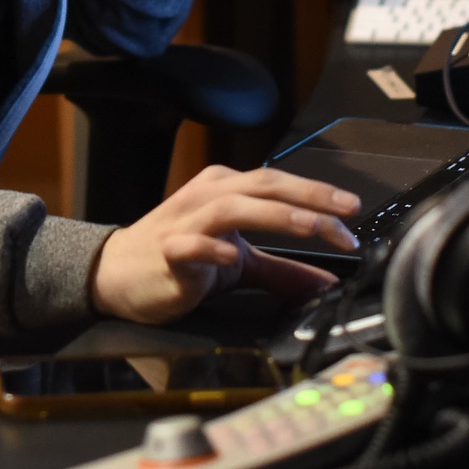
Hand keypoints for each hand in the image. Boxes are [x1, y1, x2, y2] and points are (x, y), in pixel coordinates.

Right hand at [90, 164, 360, 323]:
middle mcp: (209, 196)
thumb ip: (281, 270)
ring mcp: (187, 222)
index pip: (280, 185)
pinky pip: (191, 245)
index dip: (319, 197)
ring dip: (277, 215)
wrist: (116, 273)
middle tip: (348, 213)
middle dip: (310, 197)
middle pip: (265, 186)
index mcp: (227, 189)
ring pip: (234, 207)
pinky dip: (213, 248)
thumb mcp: (238, 263)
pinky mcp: (167, 251)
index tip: (353, 216)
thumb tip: (327, 283)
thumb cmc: (179, 258)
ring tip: (312, 227)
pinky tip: (234, 257)